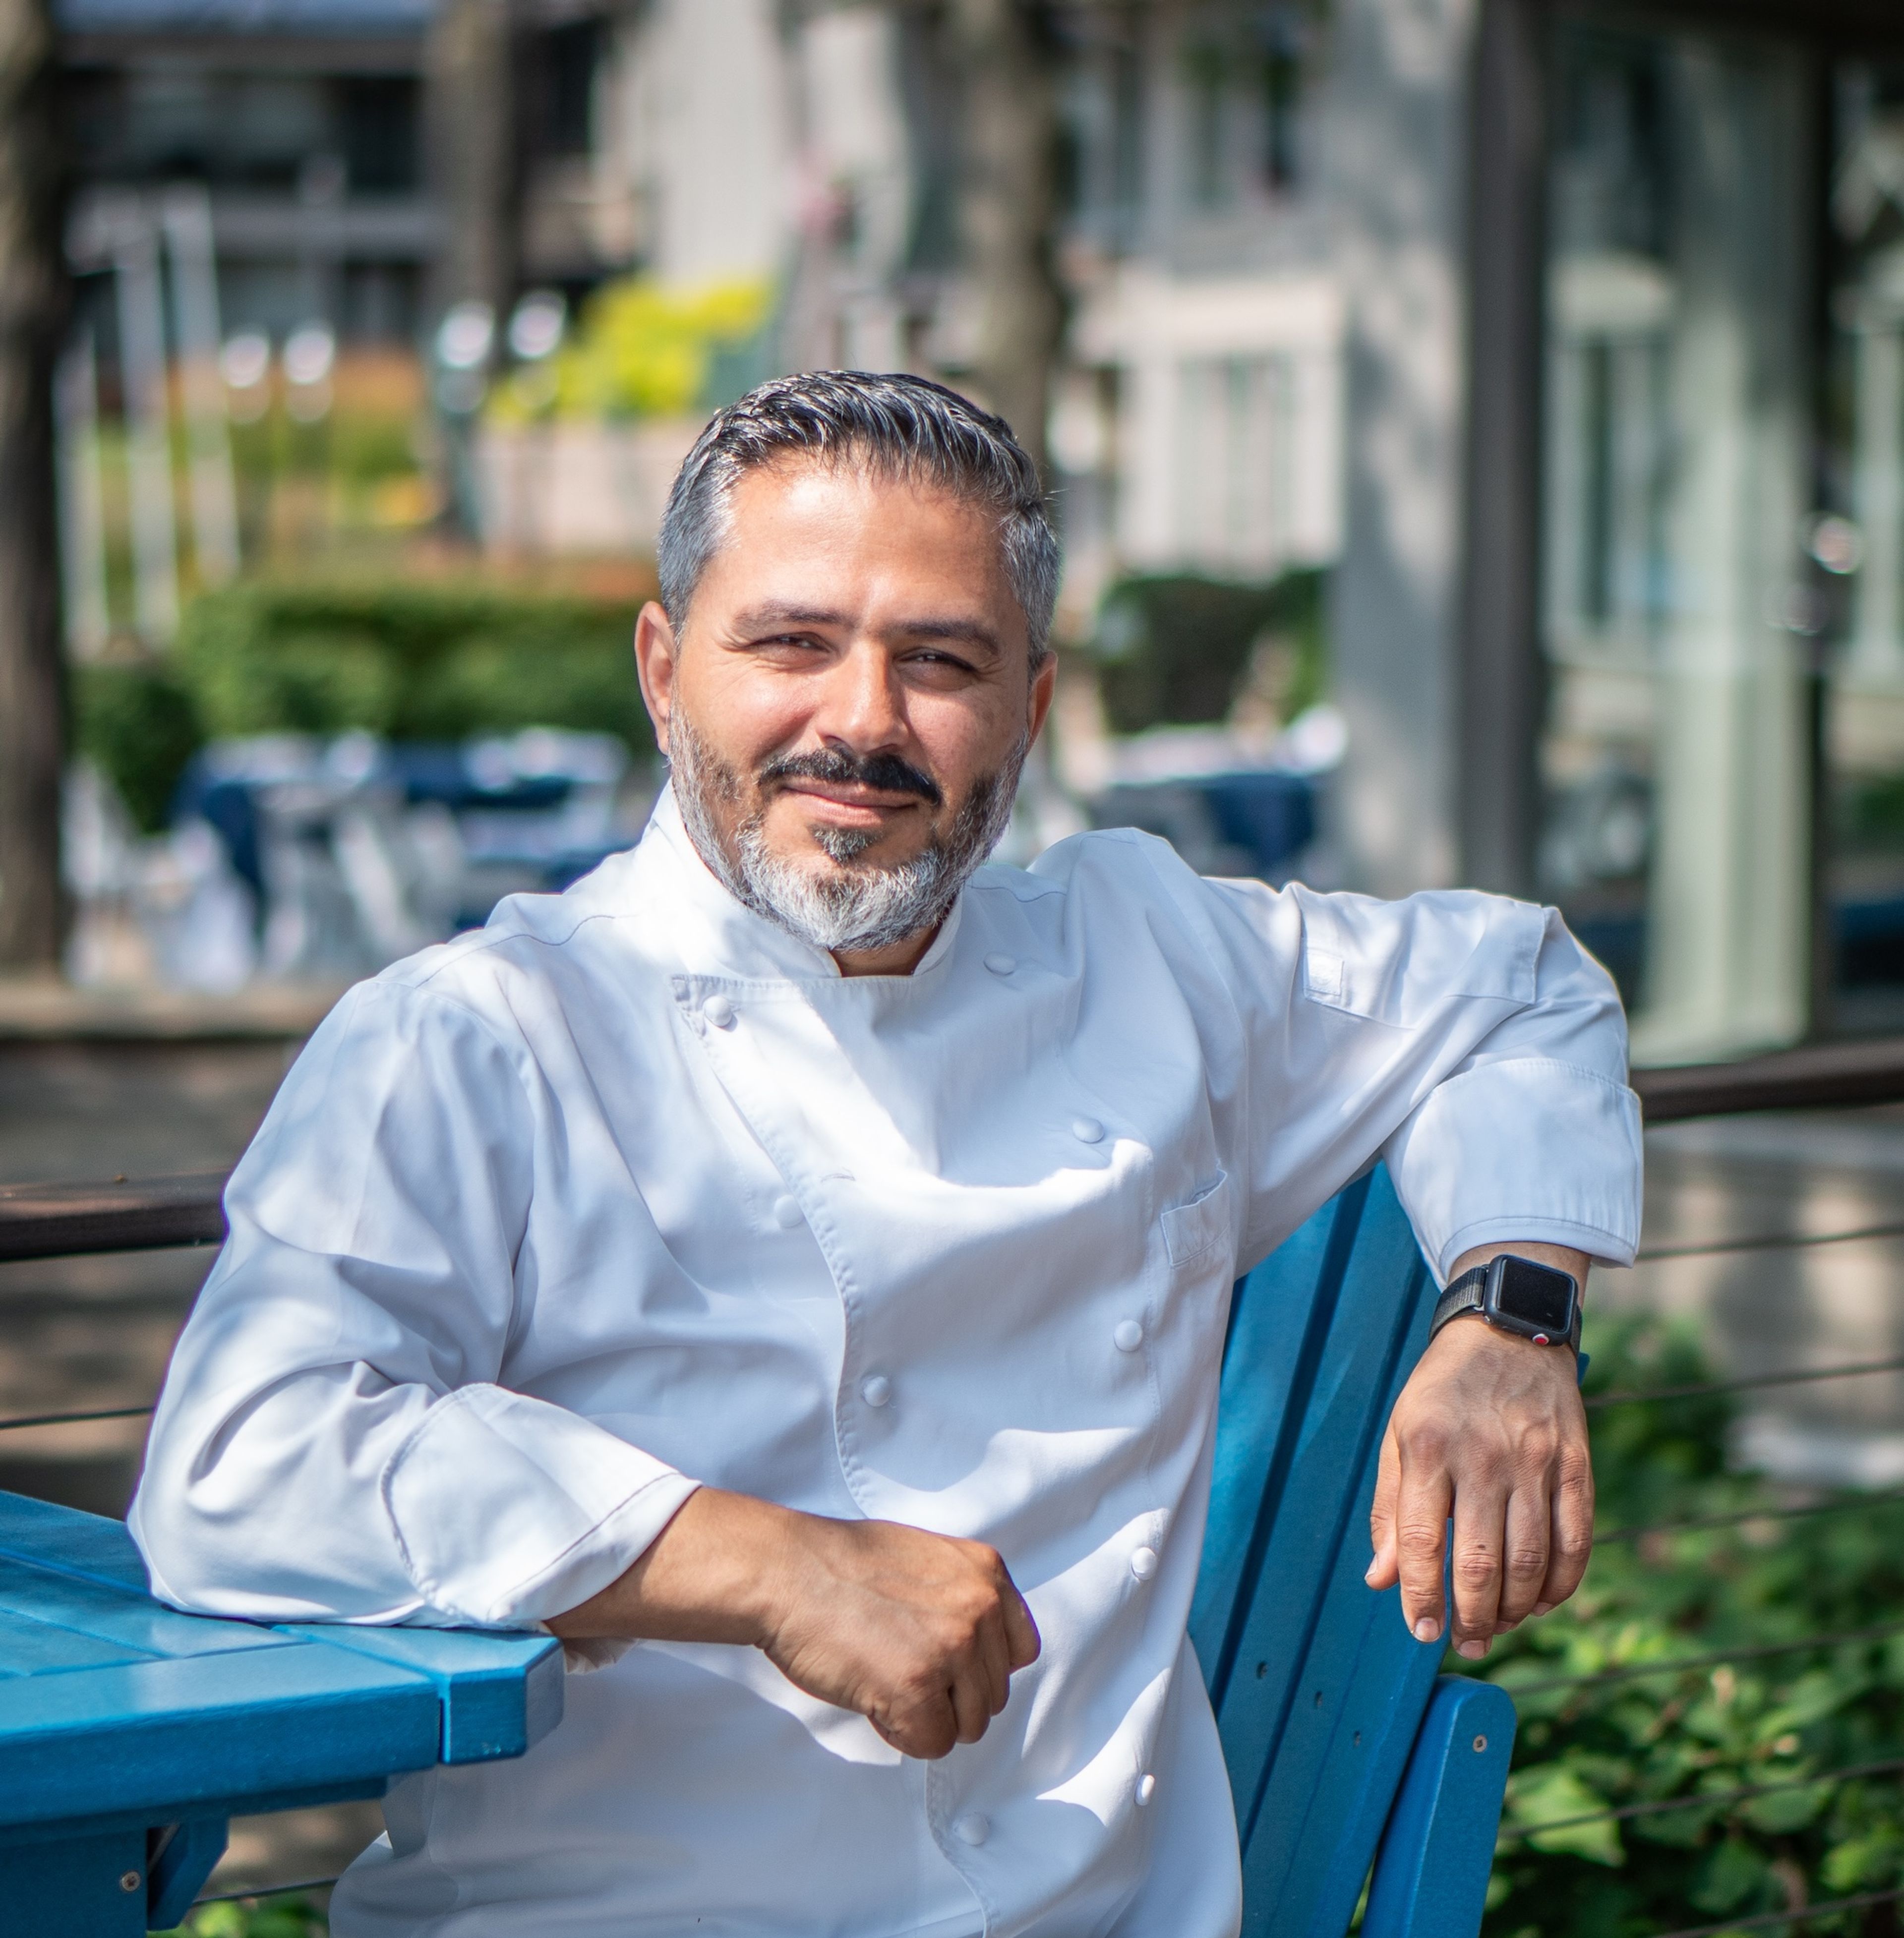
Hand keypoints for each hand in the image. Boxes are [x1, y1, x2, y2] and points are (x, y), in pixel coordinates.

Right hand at [550, 1488, 1040, 1759]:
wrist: (787, 1572)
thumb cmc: (840, 1567)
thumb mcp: (926, 1560)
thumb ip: (963, 1597)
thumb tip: (982, 1649)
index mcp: (986, 1572)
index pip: (1020, 1650)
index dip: (977, 1667)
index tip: (940, 1659)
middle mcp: (981, 1607)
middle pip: (991, 1695)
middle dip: (945, 1694)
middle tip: (893, 1660)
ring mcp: (953, 1648)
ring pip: (967, 1726)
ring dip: (924, 1715)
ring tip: (881, 1673)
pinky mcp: (919, 1688)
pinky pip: (931, 1744)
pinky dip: (899, 1732)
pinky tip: (870, 1693)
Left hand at [1364, 1243, 1593, 1657]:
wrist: (1508, 1331)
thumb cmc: (1443, 1392)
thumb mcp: (1399, 1435)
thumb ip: (1388, 1510)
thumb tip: (1380, 1581)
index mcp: (1429, 1448)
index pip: (1422, 1542)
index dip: (1421, 1596)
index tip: (1422, 1632)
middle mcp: (1483, 1457)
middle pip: (1480, 1563)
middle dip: (1471, 1618)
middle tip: (1466, 1644)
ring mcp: (1535, 1462)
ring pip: (1529, 1563)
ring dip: (1514, 1610)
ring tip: (1498, 1627)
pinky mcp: (1576, 1465)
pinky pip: (1574, 1542)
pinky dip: (1561, 1585)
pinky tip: (1542, 1603)